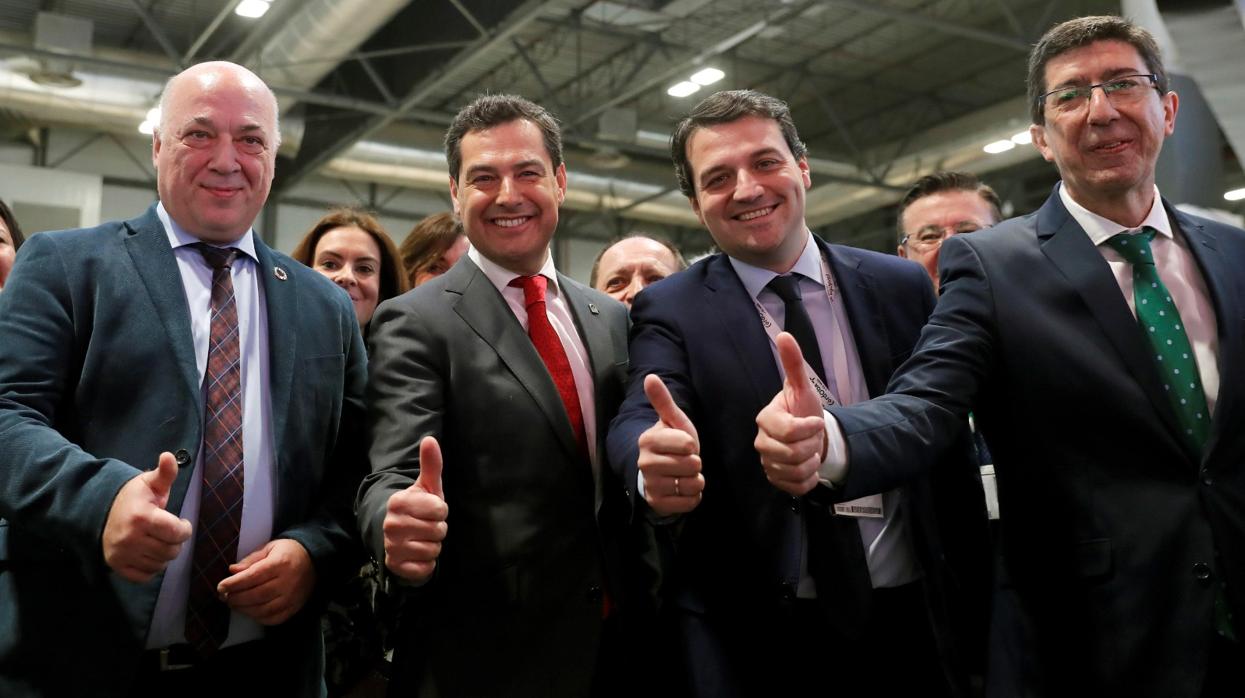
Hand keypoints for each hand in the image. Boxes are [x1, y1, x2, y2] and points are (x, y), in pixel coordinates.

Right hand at [102, 452, 192, 582]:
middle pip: (171, 551)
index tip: (181, 523)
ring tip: (158, 541)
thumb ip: (165, 473)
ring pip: (160, 564)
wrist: (101, 512)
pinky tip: (148, 553)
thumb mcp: (149, 483)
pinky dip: (151, 567)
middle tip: (169, 532)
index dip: (185, 529)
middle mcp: (130, 538)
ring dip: (164, 555)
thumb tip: (169, 456)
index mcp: (142, 517)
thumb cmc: (133, 498)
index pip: (177, 533)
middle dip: (175, 542)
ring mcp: (122, 554)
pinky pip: (145, 576)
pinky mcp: (117, 566)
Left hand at [217, 539, 314, 624]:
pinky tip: (250, 611)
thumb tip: (232, 571)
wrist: (314, 560)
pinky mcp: (294, 608)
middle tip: (224, 597)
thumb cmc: (288, 552)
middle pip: (256, 595)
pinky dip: (258, 618)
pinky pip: (273, 619)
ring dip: (244, 609)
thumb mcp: (270, 548)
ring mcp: (292, 597)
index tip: (220, 587)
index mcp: (281, 563)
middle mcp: (288, 582)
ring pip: (263, 609)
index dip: (234, 584)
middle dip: (236, 598)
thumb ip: (251, 560)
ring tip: (234, 604)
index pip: (253, 576)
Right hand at [383, 436, 448, 582]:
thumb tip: (430, 439)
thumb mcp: (427, 487)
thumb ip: (431, 464)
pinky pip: (426, 567)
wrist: (399, 538)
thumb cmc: (419, 509)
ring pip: (434, 549)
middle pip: (439, 530)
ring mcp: (391, 546)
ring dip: (433, 546)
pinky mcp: (396, 566)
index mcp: (398, 502)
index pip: (440, 509)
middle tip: (426, 526)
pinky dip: (427, 564)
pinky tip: (418, 555)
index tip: (430, 511)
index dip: (440, 511)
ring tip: (422, 539)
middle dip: (438, 529)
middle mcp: (391, 524)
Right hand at [637, 374, 703, 515]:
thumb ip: (663, 401)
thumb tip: (650, 377)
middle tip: (684, 461)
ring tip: (684, 475)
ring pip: (692, 484)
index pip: (687, 444)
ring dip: (695, 480)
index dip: (691, 445)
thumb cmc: (670, 443)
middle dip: (695, 463)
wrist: (660, 472)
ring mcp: (651, 485)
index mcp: (648, 440)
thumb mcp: (672, 421)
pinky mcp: (658, 503)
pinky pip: (689, 503)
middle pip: (691, 465)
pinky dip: (692, 497)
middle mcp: (645, 463)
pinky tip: (683, 489)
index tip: (683, 445)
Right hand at [755, 332, 828, 495]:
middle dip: (811, 446)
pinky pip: (796, 486)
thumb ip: (793, 363)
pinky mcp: (776, 481)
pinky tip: (808, 467)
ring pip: (795, 471)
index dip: (808, 428)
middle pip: (792, 453)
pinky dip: (809, 479)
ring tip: (810, 451)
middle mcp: (761, 442)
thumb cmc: (804, 410)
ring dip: (811, 462)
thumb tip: (784, 335)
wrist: (811, 437)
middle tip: (813, 438)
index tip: (816, 421)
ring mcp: (767, 463)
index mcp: (765, 419)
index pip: (788, 431)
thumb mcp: (802, 388)